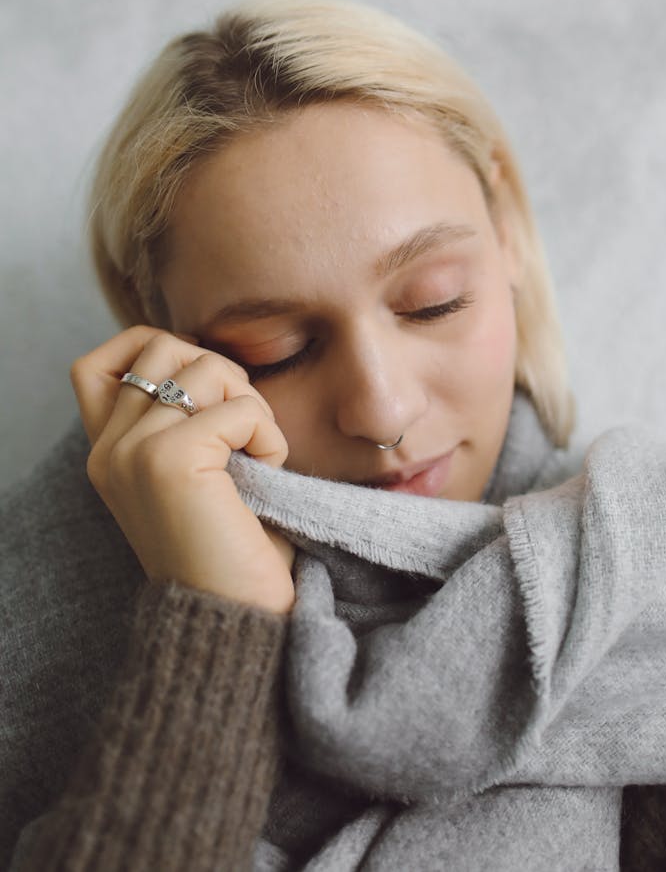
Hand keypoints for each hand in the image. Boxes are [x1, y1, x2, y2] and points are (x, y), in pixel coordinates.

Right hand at [71, 326, 294, 612]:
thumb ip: (179, 422)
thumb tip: (208, 360)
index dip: (147, 349)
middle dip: (218, 370)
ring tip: (257, 453)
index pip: (97, 364)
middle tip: (243, 426)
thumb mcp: (192, 476)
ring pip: (204, 366)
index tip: (199, 387)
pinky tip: (267, 472)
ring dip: (250, 402)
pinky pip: (239, 409)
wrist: (234, 620)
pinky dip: (268, 435)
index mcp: (107, 455)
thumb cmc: (229, 548)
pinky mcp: (169, 461)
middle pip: (160, 346)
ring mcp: (133, 453)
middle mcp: (108, 450)